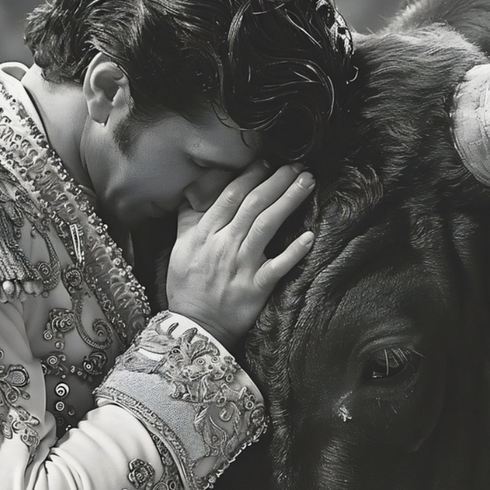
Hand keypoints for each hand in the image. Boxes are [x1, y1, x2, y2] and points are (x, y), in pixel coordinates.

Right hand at [165, 162, 315, 349]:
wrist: (194, 327)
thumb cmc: (187, 287)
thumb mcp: (180, 247)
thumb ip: (189, 218)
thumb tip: (196, 191)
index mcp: (204, 233)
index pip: (231, 195)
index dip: (251, 175)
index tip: (268, 162)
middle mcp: (223, 244)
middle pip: (253, 204)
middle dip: (277, 181)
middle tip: (297, 165)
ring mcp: (240, 266)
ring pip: (266, 226)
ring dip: (289, 201)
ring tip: (307, 182)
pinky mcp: (255, 287)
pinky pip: (277, 266)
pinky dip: (294, 252)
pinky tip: (310, 236)